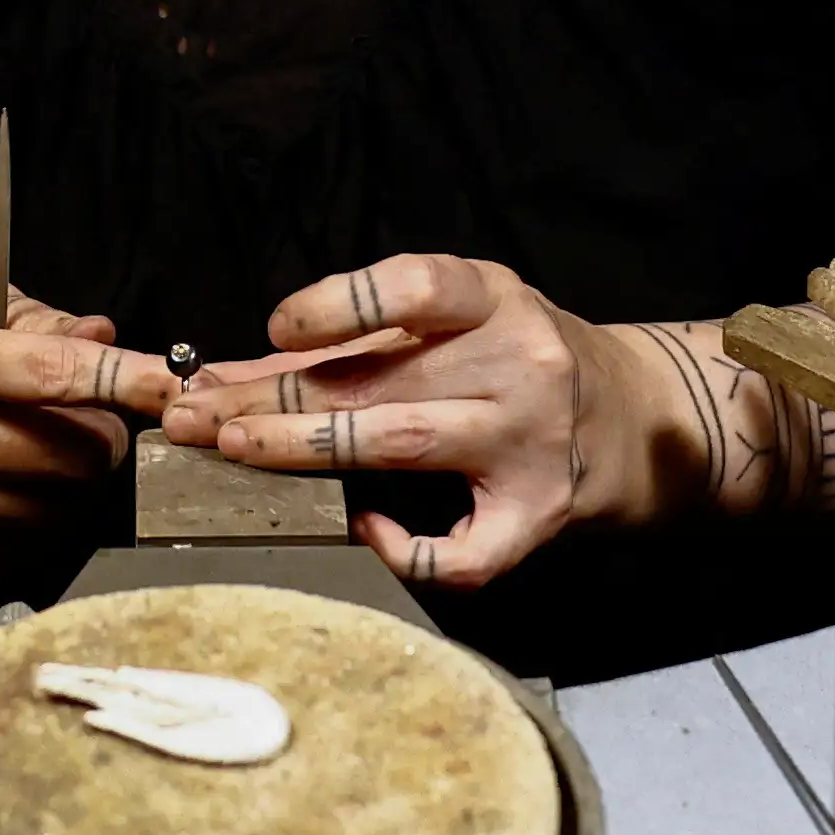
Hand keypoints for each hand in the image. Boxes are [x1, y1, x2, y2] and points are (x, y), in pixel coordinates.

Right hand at [0, 280, 173, 576]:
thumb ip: (36, 317)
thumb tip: (107, 337)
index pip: (51, 373)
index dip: (125, 380)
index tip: (174, 385)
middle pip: (71, 451)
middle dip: (99, 434)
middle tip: (82, 420)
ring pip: (59, 505)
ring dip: (72, 483)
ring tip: (37, 455)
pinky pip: (27, 547)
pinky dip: (38, 522)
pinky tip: (8, 492)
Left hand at [159, 254, 702, 591]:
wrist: (642, 420)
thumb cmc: (519, 363)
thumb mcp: (454, 325)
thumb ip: (349, 344)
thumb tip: (223, 369)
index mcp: (493, 298)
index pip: (415, 284)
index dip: (338, 303)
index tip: (276, 325)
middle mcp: (518, 362)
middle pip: (380, 379)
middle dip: (271, 397)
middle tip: (192, 415)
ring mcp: (531, 442)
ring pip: (403, 445)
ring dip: (303, 452)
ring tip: (233, 450)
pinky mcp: (540, 514)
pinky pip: (463, 550)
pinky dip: (404, 548)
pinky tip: (364, 531)